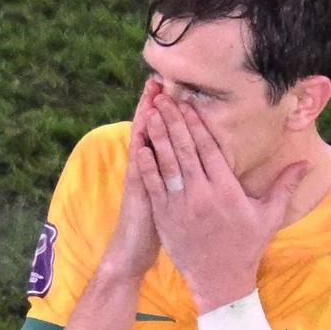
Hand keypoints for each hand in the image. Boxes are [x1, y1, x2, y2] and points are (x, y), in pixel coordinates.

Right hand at [110, 79, 161, 278]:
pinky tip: (141, 130)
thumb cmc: (160, 226)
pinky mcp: (138, 192)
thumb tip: (196, 162)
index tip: (179, 88)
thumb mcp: (172, 197)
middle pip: (154, 130)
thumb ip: (180, 176)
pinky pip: (139, 166)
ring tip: (151, 92)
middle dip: (157, 105)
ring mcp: (142, 178)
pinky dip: (139, 148)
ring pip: (144, 142)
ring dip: (146, 117)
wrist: (135, 252)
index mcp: (162, 169)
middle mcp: (149, 168)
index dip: (173, 113)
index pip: (167, 134)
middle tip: (162, 77)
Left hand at [136, 95, 307, 312]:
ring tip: (152, 114)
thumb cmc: (247, 246)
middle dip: (175, 122)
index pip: (210, 149)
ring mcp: (180, 205)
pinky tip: (141, 146)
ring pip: (167, 163)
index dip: (198, 125)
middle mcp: (202, 194)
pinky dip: (147, 165)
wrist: (220, 281)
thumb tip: (306, 163)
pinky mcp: (165, 217)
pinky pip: (153, 186)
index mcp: (227, 190)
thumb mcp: (269, 216)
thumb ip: (285, 186)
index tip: (189, 105)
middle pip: (186, 150)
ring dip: (159, 136)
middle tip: (165, 99)